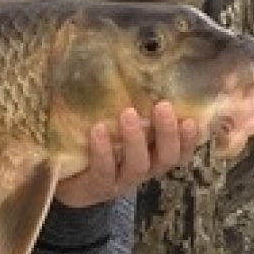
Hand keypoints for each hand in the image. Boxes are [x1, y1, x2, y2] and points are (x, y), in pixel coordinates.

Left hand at [54, 101, 200, 207]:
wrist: (62, 180)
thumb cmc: (96, 144)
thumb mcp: (117, 125)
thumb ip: (132, 107)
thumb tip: (139, 67)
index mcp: (153, 155)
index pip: (181, 150)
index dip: (190, 138)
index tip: (191, 119)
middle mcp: (143, 170)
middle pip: (167, 157)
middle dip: (167, 132)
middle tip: (162, 106)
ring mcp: (121, 181)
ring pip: (138, 165)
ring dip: (135, 139)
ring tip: (128, 113)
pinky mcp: (97, 187)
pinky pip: (104, 170)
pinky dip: (103, 150)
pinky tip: (97, 130)